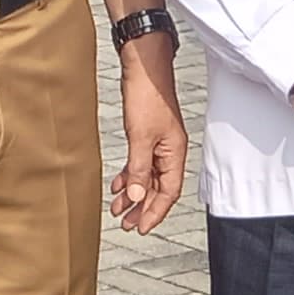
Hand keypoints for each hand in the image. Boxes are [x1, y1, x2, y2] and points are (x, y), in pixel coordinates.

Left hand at [111, 36, 186, 231]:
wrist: (143, 66)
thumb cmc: (147, 96)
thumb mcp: (140, 137)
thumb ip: (139, 169)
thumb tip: (138, 198)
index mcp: (175, 154)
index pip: (169, 192)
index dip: (155, 212)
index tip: (140, 228)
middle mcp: (170, 151)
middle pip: (159, 189)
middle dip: (143, 208)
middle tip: (126, 224)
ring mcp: (159, 143)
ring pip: (148, 177)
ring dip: (134, 194)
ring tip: (118, 209)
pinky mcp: (147, 135)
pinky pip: (140, 164)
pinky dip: (130, 176)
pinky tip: (118, 185)